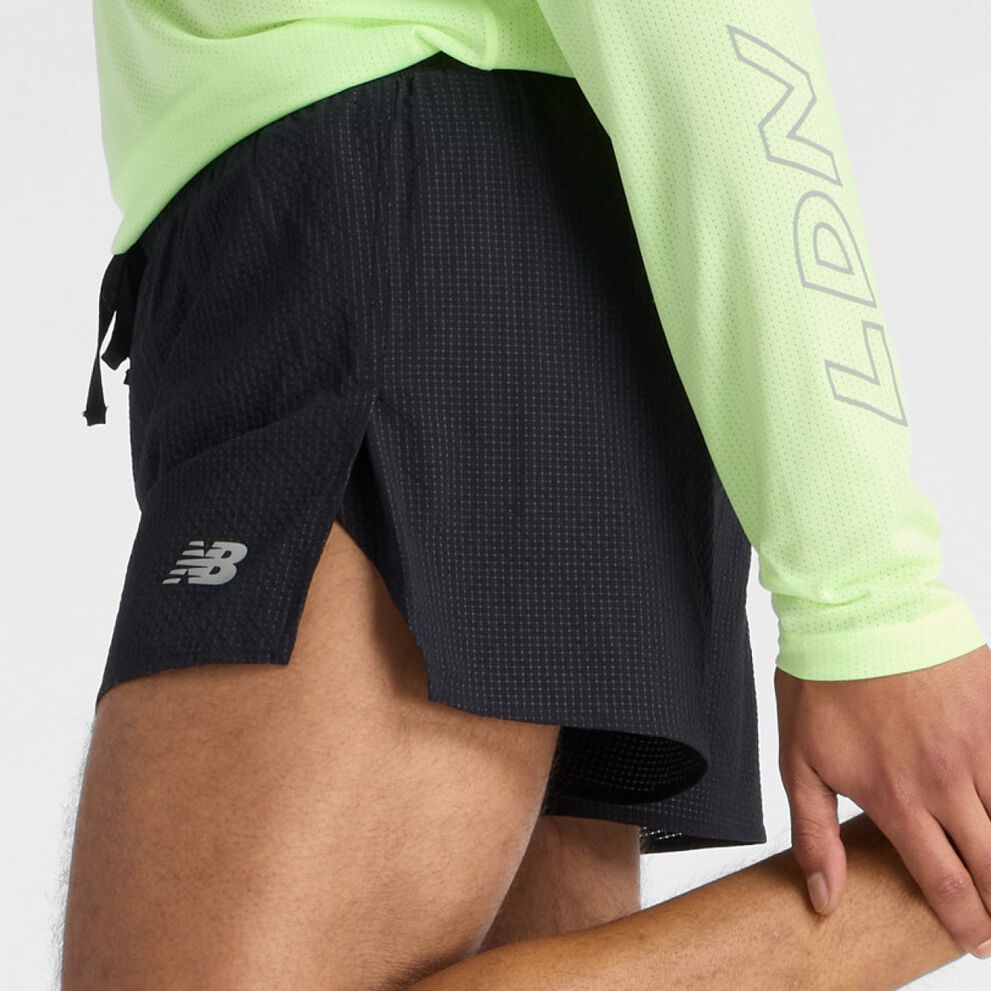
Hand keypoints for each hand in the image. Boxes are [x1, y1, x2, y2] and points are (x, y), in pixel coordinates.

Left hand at [774, 642, 990, 958]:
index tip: (972, 940)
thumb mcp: (798, 759)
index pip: (945, 883)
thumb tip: (826, 895)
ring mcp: (979, 746)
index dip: (964, 922)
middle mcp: (946, 781)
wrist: (855, 610)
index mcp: (897, 798)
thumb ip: (814, 833)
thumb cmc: (823, 680)